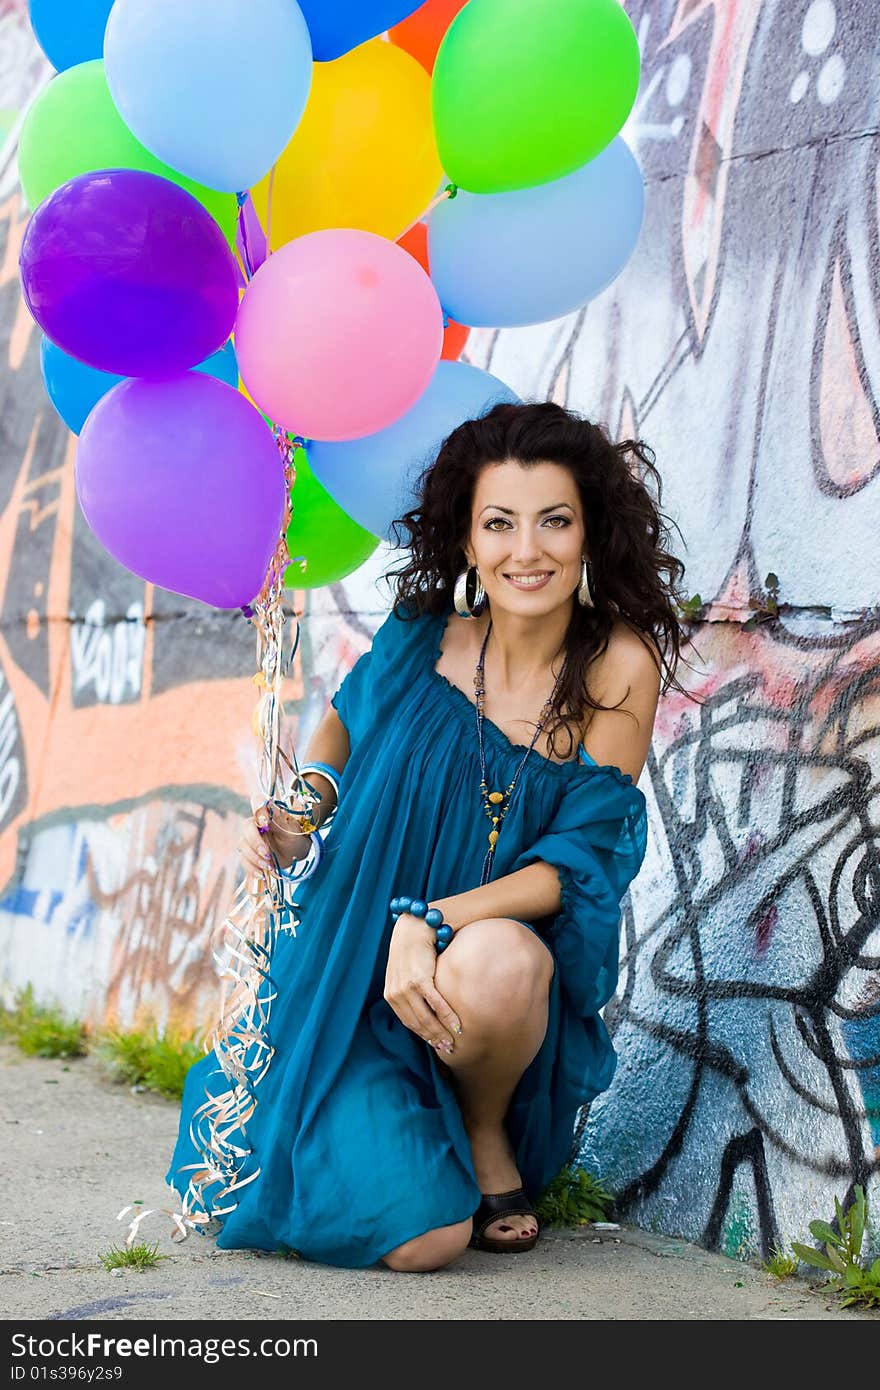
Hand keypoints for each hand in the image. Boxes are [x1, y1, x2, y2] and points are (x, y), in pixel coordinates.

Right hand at [236, 802, 310, 891]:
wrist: (296, 853)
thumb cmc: (295, 837)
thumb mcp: (291, 829)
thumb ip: (277, 821)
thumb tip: (263, 815)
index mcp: (266, 814)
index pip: (256, 802)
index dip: (257, 808)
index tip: (264, 822)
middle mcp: (255, 825)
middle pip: (246, 830)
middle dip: (255, 844)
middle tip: (267, 853)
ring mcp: (250, 840)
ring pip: (244, 847)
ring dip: (255, 858)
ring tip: (269, 866)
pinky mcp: (250, 855)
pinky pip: (245, 862)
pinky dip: (252, 869)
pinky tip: (261, 874)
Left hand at [383, 914, 461, 1053]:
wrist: (414, 926)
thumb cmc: (415, 948)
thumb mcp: (407, 971)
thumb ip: (412, 989)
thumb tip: (426, 1008)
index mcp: (391, 993)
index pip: (408, 1021)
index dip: (423, 1034)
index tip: (436, 1044)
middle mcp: (395, 993)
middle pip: (417, 1023)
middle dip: (433, 1038)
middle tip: (448, 1049)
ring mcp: (406, 987)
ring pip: (426, 1018)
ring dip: (441, 1032)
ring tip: (454, 1041)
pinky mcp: (419, 979)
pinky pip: (436, 1004)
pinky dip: (447, 1017)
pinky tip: (457, 1026)